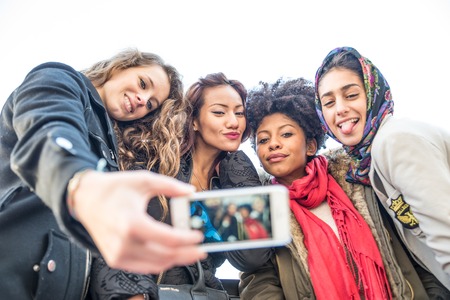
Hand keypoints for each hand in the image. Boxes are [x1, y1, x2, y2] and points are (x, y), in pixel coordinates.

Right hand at [73, 170, 205, 273]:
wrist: (86, 199)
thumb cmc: (113, 189)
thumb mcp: (143, 180)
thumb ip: (170, 186)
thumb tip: (190, 192)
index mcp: (131, 223)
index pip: (168, 239)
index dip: (188, 240)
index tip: (199, 235)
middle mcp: (124, 243)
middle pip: (165, 256)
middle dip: (187, 254)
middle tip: (202, 250)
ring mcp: (118, 255)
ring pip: (156, 265)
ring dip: (176, 260)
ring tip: (190, 252)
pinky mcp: (116, 260)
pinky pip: (144, 267)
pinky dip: (160, 262)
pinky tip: (171, 255)